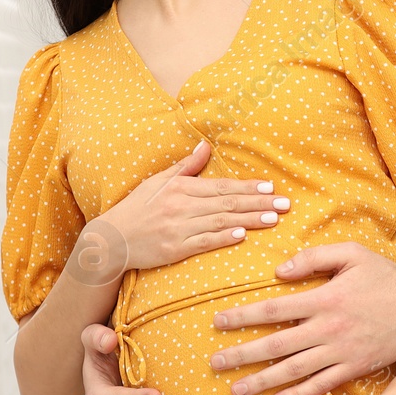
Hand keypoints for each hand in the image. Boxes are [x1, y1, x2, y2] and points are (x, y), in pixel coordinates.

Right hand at [94, 140, 291, 274]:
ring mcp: (178, 228)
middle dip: (258, 202)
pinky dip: (224, 238)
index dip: (247, 187)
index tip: (269, 187)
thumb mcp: (157, 182)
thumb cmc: (136, 208)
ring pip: (221, 221)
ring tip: (273, 218)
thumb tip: (204, 146)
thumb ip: (185, 166)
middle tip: (284, 203)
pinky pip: (204, 242)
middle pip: (227, 203)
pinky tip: (242, 235)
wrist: (111, 240)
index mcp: (180, 188)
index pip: (221, 187)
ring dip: (249, 220)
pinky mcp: (175, 249)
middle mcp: (181, 206)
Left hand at [209, 243, 395, 394]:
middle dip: (241, 355)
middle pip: (276, 344)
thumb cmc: (386, 275)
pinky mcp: (355, 368)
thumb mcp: (351, 253)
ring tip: (235, 390)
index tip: (217, 323)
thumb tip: (279, 271)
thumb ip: (313, 257)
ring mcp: (342, 352)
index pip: (273, 308)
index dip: (243, 316)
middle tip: (214, 364)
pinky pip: (320, 386)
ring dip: (262, 382)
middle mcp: (329, 328)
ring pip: (293, 371)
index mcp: (324, 298)